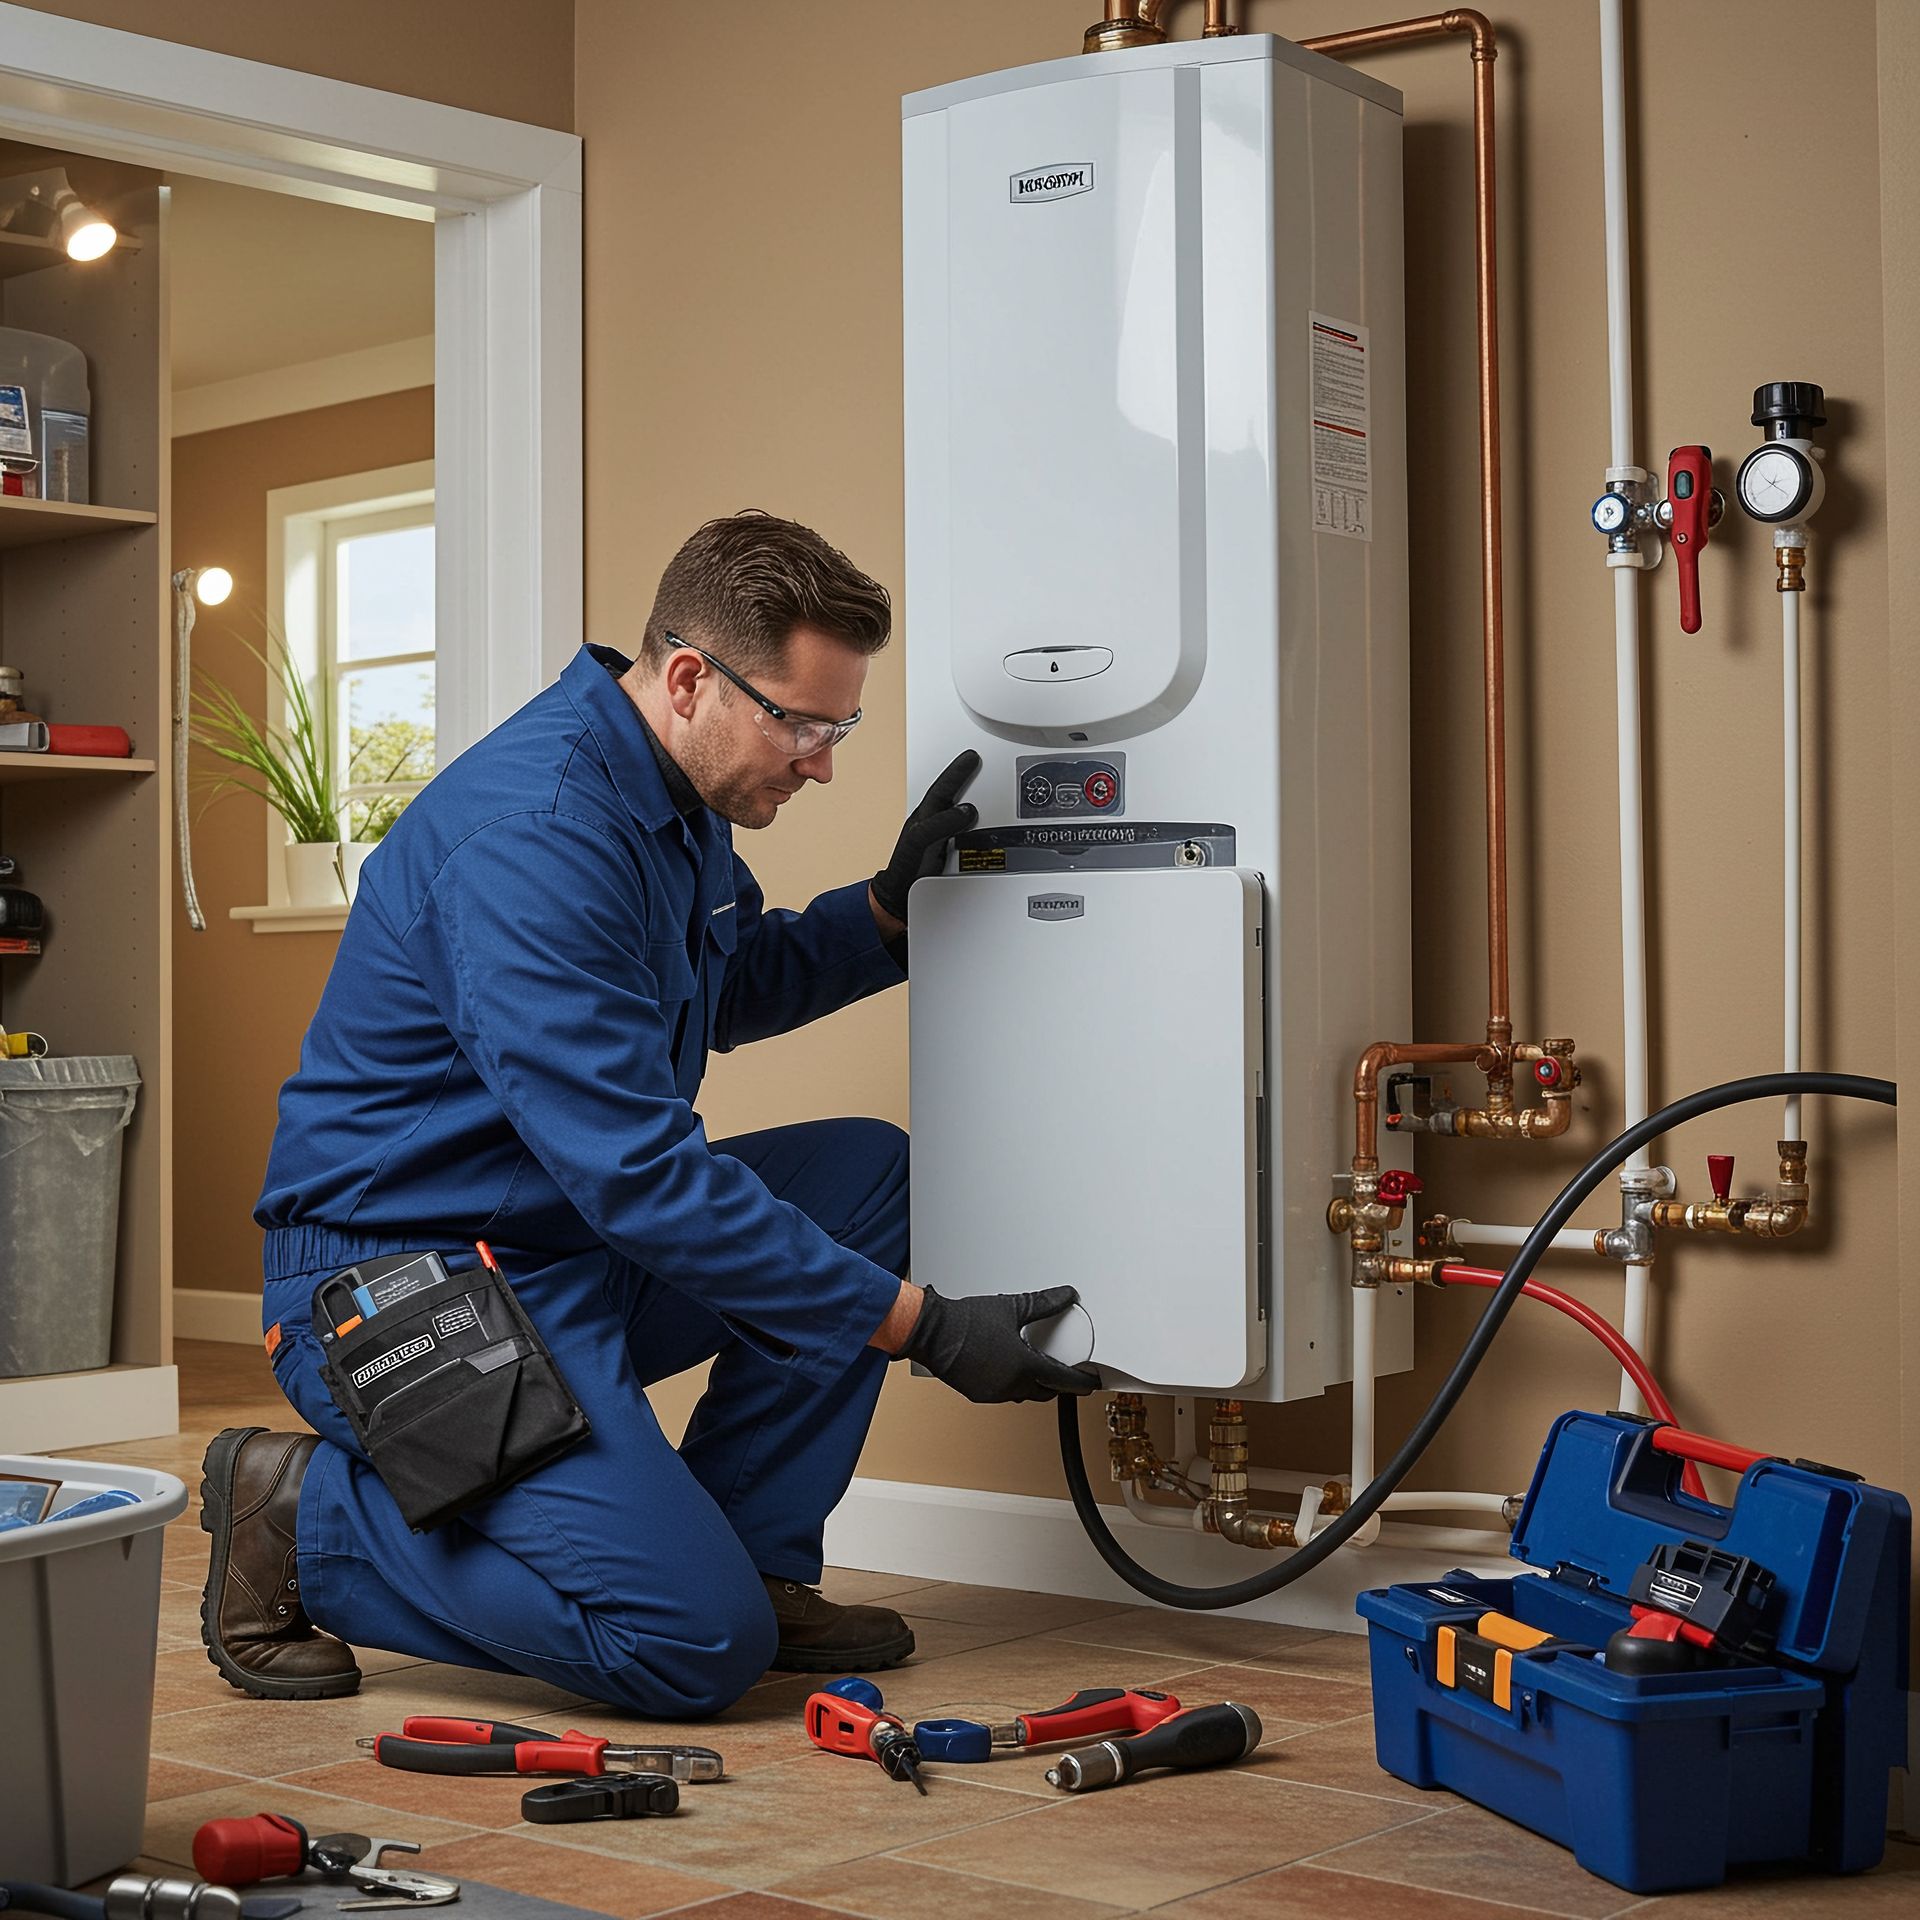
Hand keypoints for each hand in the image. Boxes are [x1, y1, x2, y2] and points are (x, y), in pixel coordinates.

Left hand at [871, 750, 980, 925]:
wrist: (902, 901)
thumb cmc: (905, 872)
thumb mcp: (920, 842)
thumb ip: (939, 824)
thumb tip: (964, 811)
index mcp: (924, 818)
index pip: (943, 789)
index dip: (958, 773)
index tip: (972, 758)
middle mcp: (934, 825)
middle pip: (952, 796)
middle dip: (965, 778)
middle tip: (977, 761)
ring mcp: (942, 839)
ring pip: (961, 814)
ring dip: (972, 800)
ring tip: (984, 786)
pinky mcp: (952, 854)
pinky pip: (969, 834)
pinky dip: (977, 826)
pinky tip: (985, 824)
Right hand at [897, 1284, 1099, 1403]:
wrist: (932, 1330)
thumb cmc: (966, 1320)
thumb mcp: (1013, 1307)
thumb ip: (1045, 1304)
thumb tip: (1066, 1296)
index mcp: (1024, 1366)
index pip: (1063, 1380)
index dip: (1081, 1382)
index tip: (1091, 1383)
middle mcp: (1011, 1385)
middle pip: (1046, 1391)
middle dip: (1058, 1384)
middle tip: (1067, 1374)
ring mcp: (993, 1392)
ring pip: (1024, 1394)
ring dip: (1035, 1384)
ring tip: (1037, 1366)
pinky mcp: (978, 1393)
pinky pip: (1005, 1393)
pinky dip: (1013, 1384)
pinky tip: (1009, 1368)